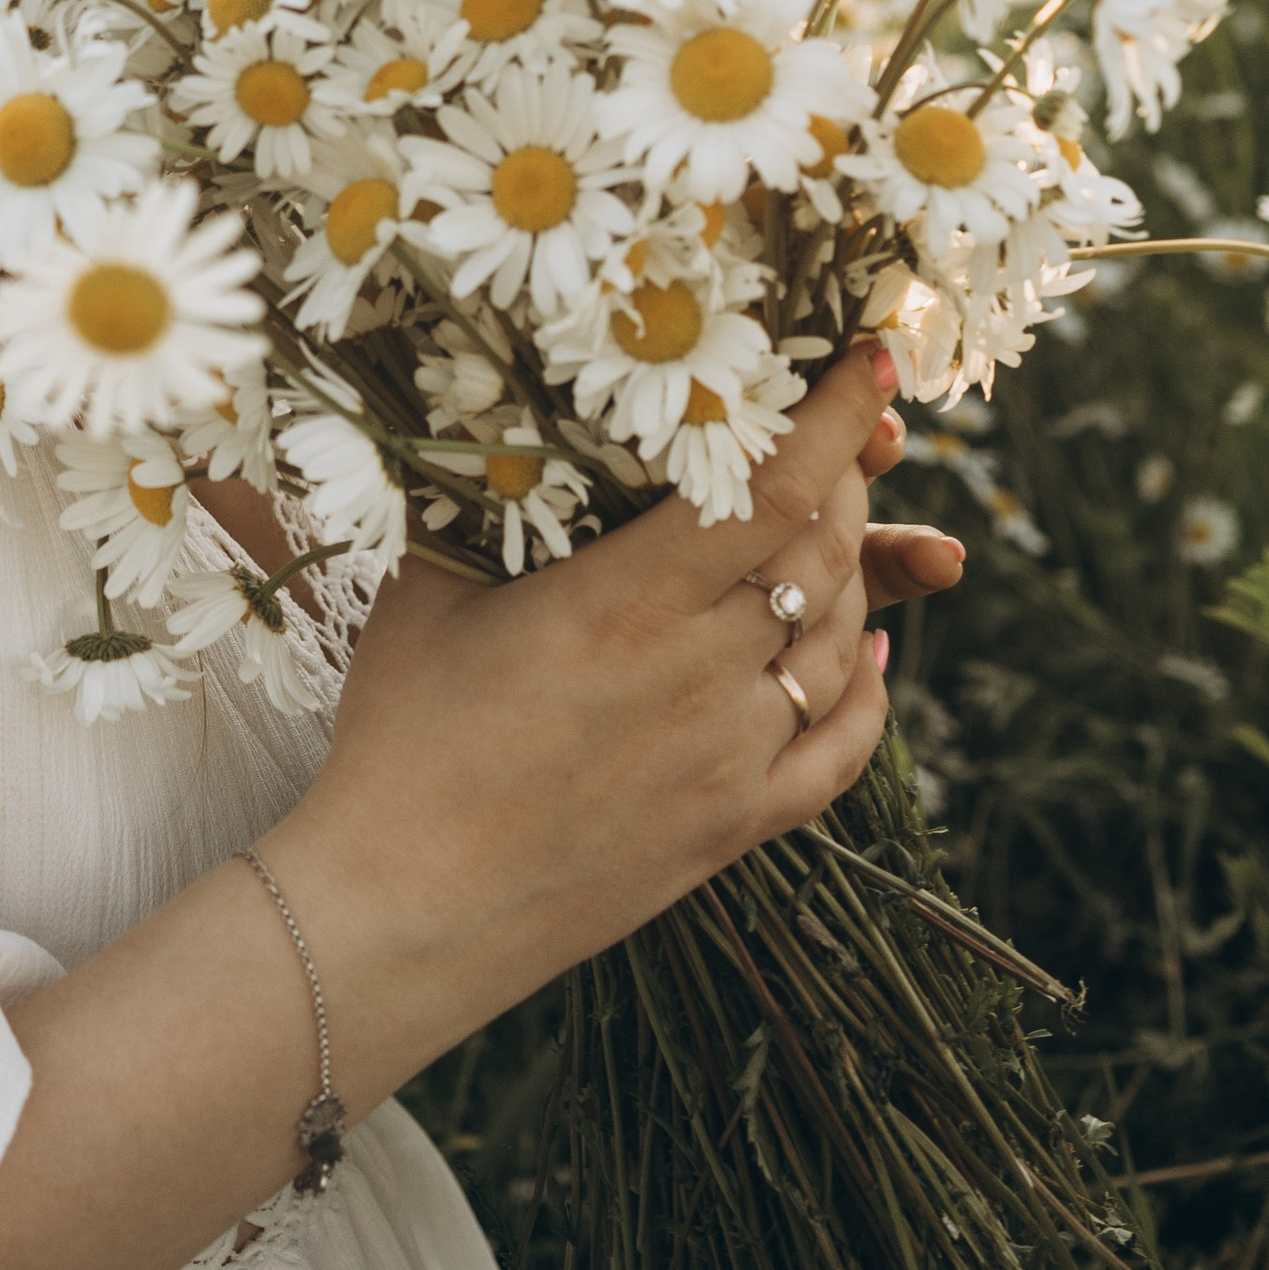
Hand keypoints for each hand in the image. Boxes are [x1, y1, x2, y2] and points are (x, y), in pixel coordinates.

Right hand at [263, 347, 949, 1090]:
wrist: (403, 907)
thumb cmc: (397, 735)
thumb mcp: (427, 591)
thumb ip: (486, 505)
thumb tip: (498, 418)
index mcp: (624, 602)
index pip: (770, 489)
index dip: (832, 417)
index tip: (869, 362)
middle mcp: (699, 676)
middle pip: (821, 553)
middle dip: (845, 478)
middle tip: (834, 435)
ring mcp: (728, 759)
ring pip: (840, 642)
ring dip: (851, 571)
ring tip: (836, 523)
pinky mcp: (734, 830)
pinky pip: (843, 750)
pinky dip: (871, 690)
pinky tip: (871, 651)